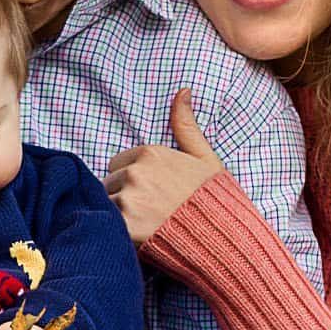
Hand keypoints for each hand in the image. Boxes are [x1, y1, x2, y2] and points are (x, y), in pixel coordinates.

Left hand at [103, 88, 226, 245]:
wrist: (225, 239)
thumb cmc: (217, 200)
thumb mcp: (205, 158)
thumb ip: (186, 126)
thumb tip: (183, 90)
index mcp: (151, 153)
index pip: (119, 164)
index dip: (132, 181)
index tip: (151, 194)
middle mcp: (135, 172)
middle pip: (109, 184)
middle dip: (123, 197)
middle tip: (149, 213)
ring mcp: (128, 199)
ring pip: (106, 205)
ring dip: (119, 216)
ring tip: (145, 227)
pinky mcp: (124, 227)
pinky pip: (107, 225)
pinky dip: (117, 233)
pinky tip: (137, 238)